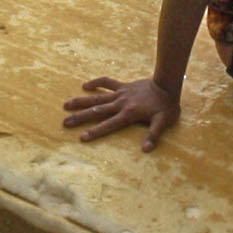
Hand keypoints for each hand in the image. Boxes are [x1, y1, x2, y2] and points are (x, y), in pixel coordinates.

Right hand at [62, 75, 179, 146]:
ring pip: (97, 97)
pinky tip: (85, 85)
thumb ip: (154, 135)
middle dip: (80, 117)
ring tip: (66, 104)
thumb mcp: (163, 122)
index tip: (81, 136)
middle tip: (65, 122)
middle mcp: (121, 104)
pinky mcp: (123, 86)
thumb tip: (146, 149)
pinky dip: (96, 83)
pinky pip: (107, 82)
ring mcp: (120, 94)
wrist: (167, 83)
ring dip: (81, 101)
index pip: (109, 125)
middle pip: (97, 111)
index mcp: (128, 114)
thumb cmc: (166, 106)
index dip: (95, 131)